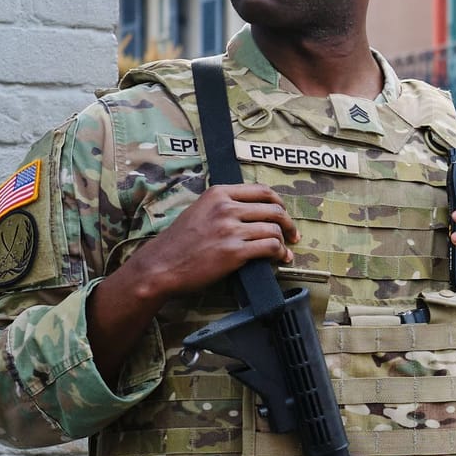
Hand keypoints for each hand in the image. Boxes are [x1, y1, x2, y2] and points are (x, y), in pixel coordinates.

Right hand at [87, 183, 297, 386]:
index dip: (279, 203)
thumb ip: (224, 205)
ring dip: (284, 242)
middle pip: (274, 209)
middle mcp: (226, 208)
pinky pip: (270, 247)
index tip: (283, 214)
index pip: (262, 191)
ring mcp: (230, 230)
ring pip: (274, 229)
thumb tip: (255, 210)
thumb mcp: (200, 210)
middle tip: (293, 235)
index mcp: (219, 194)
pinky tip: (279, 259)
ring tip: (284, 251)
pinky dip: (279, 254)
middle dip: (288, 224)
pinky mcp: (234, 252)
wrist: (162, 265)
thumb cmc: (181, 241)